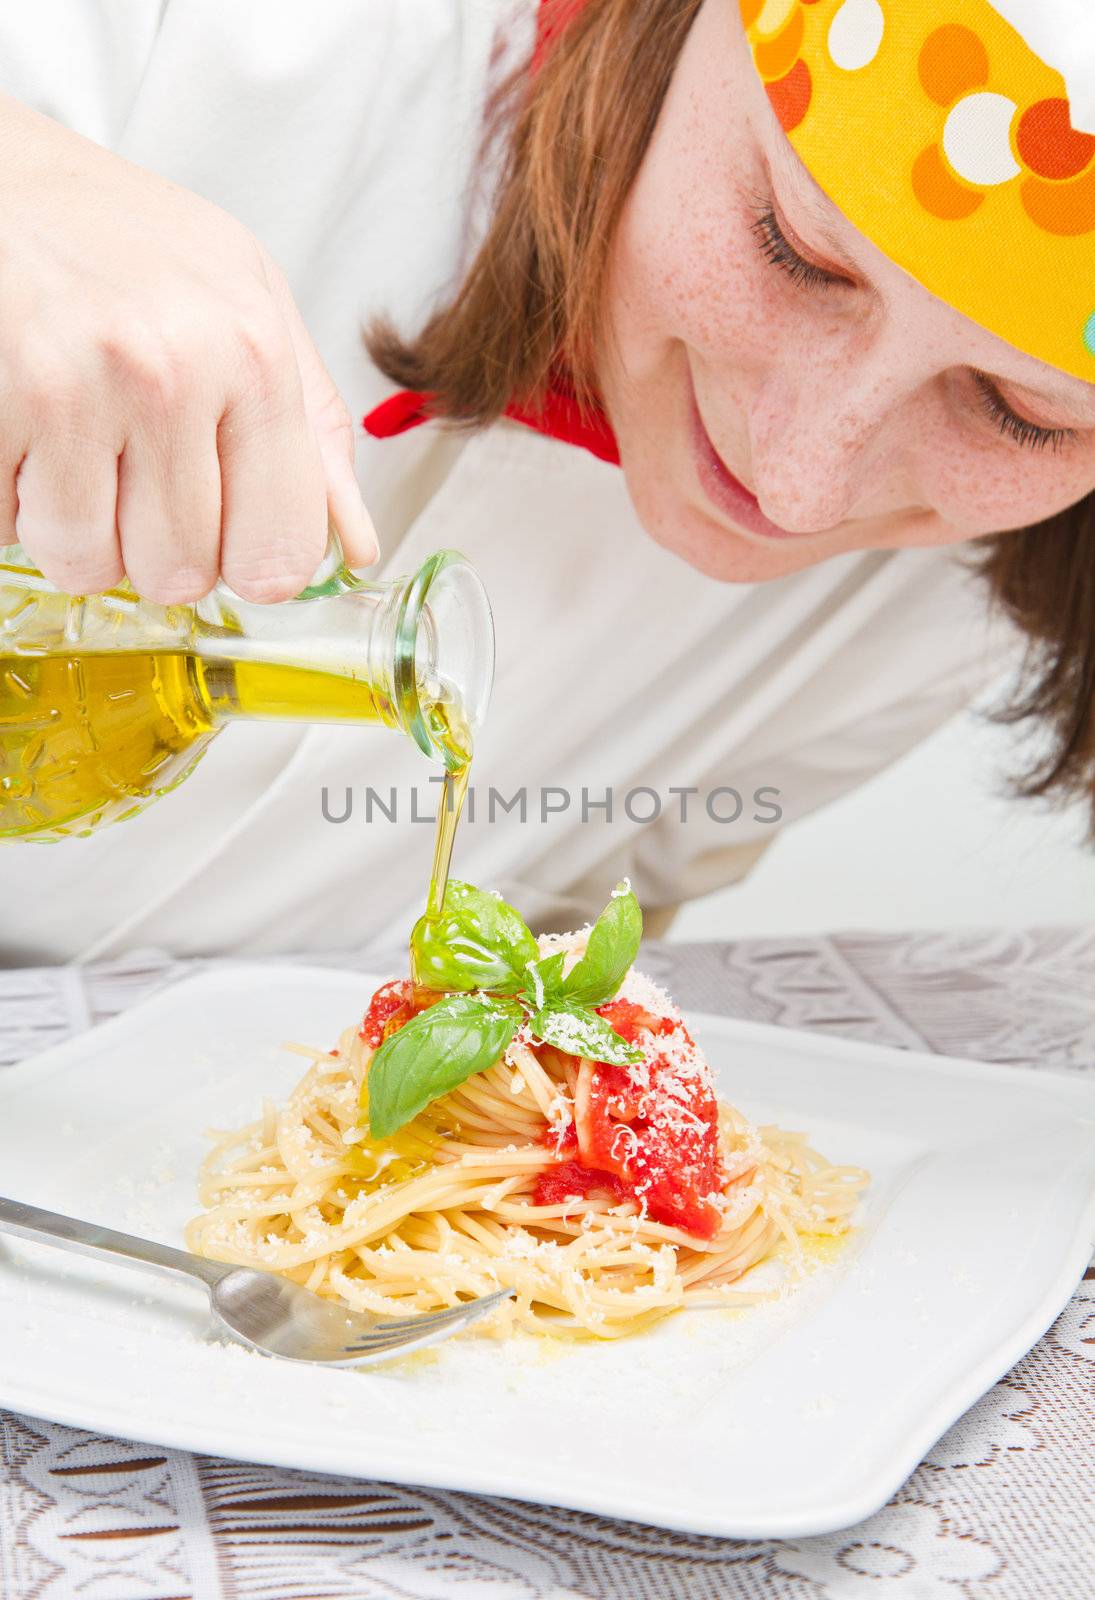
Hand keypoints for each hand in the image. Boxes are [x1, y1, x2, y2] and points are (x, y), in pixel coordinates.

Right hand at [0, 92, 377, 602]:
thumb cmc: (124, 237)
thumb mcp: (249, 300)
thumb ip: (313, 430)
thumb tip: (356, 546)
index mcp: (253, 353)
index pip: (280, 554)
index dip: (251, 565)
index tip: (229, 538)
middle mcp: (171, 372)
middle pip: (181, 575)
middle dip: (152, 545)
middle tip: (132, 471)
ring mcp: (71, 388)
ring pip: (88, 566)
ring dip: (75, 530)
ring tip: (72, 449)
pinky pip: (9, 530)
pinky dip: (12, 499)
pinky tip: (23, 428)